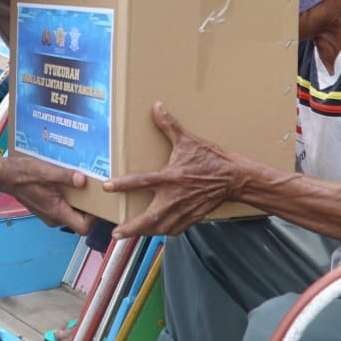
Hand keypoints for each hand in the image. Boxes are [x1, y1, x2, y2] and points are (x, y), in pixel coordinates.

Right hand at [0, 156, 90, 232]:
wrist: (5, 176)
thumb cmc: (23, 175)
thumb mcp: (47, 172)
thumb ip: (66, 176)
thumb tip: (83, 180)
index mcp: (56, 212)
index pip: (83, 227)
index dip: (94, 218)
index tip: (99, 203)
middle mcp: (54, 218)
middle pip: (80, 221)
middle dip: (89, 208)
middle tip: (95, 192)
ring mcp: (50, 214)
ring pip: (72, 214)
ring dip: (80, 202)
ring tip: (84, 186)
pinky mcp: (47, 208)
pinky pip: (64, 208)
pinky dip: (70, 199)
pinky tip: (70, 185)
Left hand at [106, 102, 241, 238]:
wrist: (234, 178)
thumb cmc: (211, 159)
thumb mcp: (189, 140)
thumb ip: (169, 125)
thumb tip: (157, 106)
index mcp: (170, 177)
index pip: (141, 181)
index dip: (122, 184)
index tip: (107, 186)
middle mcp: (174, 197)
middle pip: (147, 218)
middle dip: (130, 228)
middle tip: (116, 233)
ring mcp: (183, 210)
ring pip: (159, 227)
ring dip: (144, 232)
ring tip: (131, 234)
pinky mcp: (192, 217)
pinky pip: (174, 229)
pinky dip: (163, 231)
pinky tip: (156, 230)